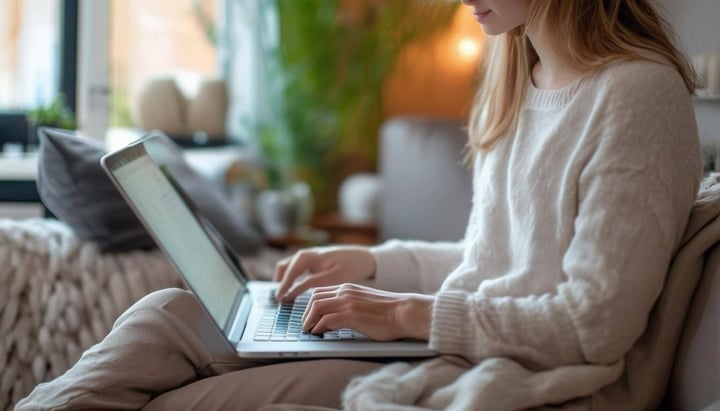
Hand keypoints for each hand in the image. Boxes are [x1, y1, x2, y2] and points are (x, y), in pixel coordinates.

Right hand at [273, 246, 375, 301]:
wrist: (366, 258)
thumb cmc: (352, 267)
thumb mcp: (333, 277)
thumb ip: (312, 283)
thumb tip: (293, 290)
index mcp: (311, 256)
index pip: (291, 271)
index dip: (284, 286)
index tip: (280, 299)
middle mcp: (308, 254)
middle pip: (286, 265)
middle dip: (280, 280)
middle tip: (279, 298)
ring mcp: (311, 257)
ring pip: (290, 266)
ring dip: (285, 278)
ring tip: (284, 294)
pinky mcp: (316, 261)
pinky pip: (298, 268)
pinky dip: (293, 277)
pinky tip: (296, 289)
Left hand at [301, 283, 433, 340]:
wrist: (405, 312)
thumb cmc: (389, 312)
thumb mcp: (364, 302)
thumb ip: (350, 304)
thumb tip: (337, 317)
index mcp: (348, 288)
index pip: (319, 292)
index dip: (310, 305)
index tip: (308, 317)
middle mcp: (345, 292)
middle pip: (314, 298)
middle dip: (306, 313)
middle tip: (306, 326)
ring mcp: (348, 303)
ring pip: (316, 307)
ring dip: (309, 320)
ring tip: (310, 331)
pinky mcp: (352, 315)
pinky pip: (326, 320)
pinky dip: (318, 327)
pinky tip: (319, 333)